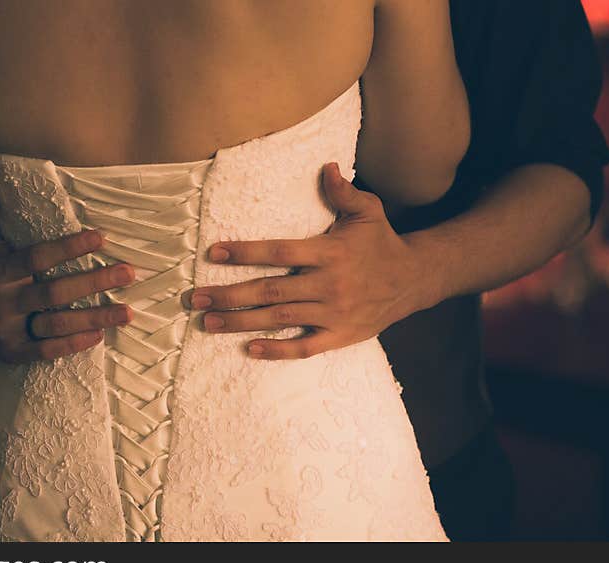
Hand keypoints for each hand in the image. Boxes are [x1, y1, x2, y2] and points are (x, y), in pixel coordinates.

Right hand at [0, 183, 135, 362]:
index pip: (37, 257)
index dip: (69, 248)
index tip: (101, 237)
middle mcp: (2, 303)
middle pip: (55, 293)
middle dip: (95, 282)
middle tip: (128, 272)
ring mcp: (7, 330)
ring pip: (57, 325)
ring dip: (95, 318)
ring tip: (127, 312)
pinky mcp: (13, 352)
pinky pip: (46, 352)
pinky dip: (73, 345)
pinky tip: (100, 335)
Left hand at [182, 162, 436, 359]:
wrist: (413, 280)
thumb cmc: (381, 242)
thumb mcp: (368, 211)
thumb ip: (343, 192)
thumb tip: (326, 166)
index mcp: (330, 252)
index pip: (279, 252)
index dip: (245, 252)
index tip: (213, 252)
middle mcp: (329, 284)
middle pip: (270, 290)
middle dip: (229, 295)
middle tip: (195, 298)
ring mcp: (333, 313)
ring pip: (280, 319)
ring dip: (240, 323)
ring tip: (208, 322)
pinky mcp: (340, 335)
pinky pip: (305, 347)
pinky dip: (277, 350)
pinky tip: (249, 348)